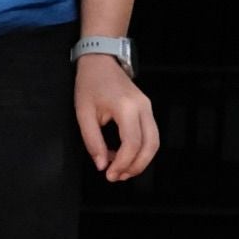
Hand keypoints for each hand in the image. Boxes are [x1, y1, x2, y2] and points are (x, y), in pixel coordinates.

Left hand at [76, 55, 158, 182]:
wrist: (101, 61)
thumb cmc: (90, 84)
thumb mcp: (83, 113)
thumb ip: (92, 141)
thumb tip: (102, 165)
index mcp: (126, 107)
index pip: (132, 143)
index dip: (123, 163)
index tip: (109, 174)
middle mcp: (143, 108)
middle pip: (150, 145)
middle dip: (136, 166)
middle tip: (117, 176)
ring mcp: (148, 108)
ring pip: (154, 142)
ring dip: (141, 160)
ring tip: (121, 170)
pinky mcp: (148, 109)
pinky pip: (150, 135)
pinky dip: (140, 149)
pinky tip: (124, 155)